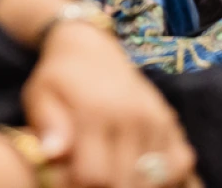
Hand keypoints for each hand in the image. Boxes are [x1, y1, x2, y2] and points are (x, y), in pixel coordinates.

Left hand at [23, 21, 197, 187]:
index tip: (70, 178)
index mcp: (95, 112)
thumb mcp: (40, 96)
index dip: (79, 187)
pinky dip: (165, 175)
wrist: (90, 47)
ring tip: (113, 170)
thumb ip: (47, 126)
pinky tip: (140, 169)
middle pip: (126, 182)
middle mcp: (131, 116)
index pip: (95, 177)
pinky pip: (181, 163)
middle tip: (91, 175)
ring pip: (156, 178)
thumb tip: (53, 154)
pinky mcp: (171, 121)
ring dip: (135, 182)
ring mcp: (156, 119)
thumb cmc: (58, 78)